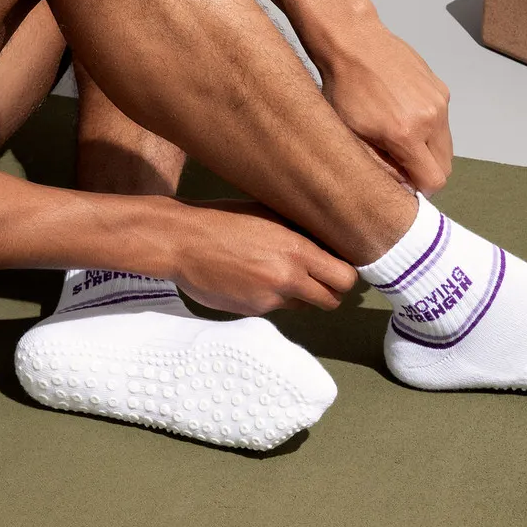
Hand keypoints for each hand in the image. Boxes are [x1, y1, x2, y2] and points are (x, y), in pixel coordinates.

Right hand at [172, 199, 356, 315]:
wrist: (181, 241)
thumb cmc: (223, 219)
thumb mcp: (269, 214)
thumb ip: (300, 232)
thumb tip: (328, 241)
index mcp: (296, 252)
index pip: (345, 279)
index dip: (346, 276)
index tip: (339, 268)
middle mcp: (286, 280)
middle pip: (331, 301)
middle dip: (330, 291)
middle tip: (321, 278)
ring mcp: (267, 300)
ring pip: (302, 306)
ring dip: (299, 295)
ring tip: (278, 272)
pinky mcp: (250, 312)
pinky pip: (274, 307)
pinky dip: (270, 297)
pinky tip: (251, 277)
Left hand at [312, 9, 452, 196]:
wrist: (353, 41)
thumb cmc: (343, 89)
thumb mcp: (350, 135)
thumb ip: (380, 166)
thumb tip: (402, 187)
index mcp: (406, 133)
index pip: (434, 181)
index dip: (419, 189)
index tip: (404, 184)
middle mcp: (430, 117)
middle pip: (445, 166)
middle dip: (425, 172)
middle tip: (400, 163)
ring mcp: (439, 100)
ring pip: (446, 145)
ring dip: (428, 150)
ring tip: (398, 136)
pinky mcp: (440, 88)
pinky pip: (443, 122)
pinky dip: (428, 128)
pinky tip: (402, 114)